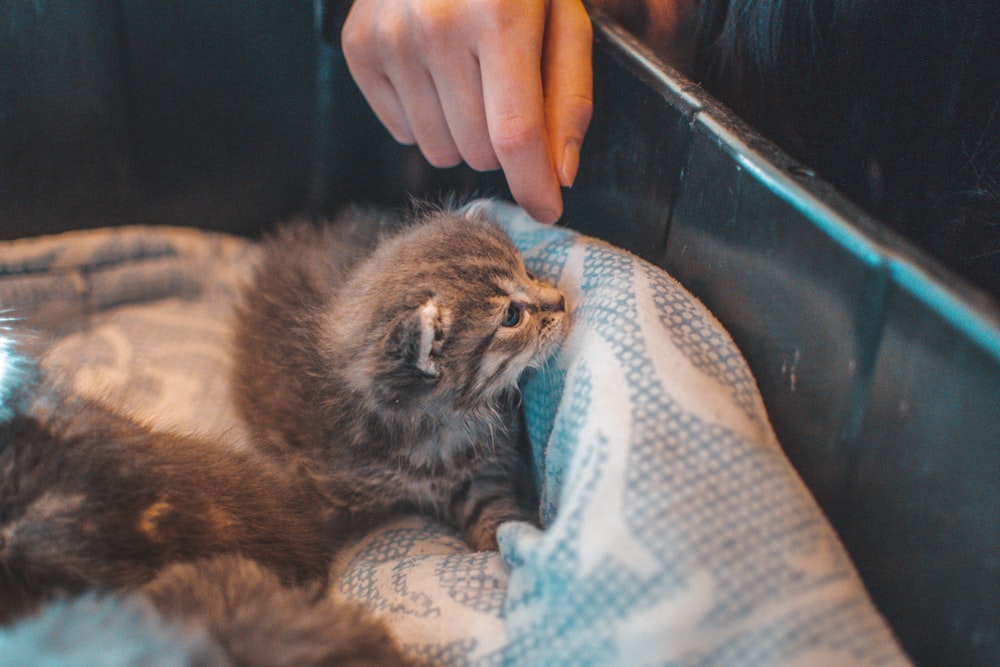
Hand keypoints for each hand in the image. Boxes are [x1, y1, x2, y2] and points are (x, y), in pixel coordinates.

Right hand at [342, 0, 593, 223]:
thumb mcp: (563, 16)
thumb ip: (569, 95)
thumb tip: (560, 175)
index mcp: (498, 15)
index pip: (515, 133)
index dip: (533, 185)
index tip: (547, 210)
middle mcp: (435, 27)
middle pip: (479, 151)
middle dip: (502, 141)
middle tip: (506, 93)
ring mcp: (390, 38)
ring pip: (439, 152)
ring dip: (463, 133)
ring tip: (469, 78)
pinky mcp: (359, 48)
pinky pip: (402, 132)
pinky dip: (426, 116)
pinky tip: (435, 71)